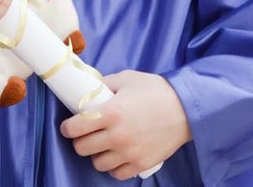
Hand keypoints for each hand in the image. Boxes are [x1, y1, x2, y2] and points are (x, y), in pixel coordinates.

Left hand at [60, 70, 191, 180]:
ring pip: (98, 163)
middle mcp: (117, 135)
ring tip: (101, 145)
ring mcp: (129, 152)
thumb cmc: (155, 90)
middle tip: (84, 134)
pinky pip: (117, 174)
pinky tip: (116, 155)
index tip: (68, 126)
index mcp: (110, 112)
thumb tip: (91, 90)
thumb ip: (105, 84)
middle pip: (82, 148)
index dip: (68, 127)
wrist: (185, 108)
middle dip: (79, 141)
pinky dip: (113, 166)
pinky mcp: (141, 164)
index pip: (76, 127)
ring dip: (96, 154)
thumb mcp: (126, 78)